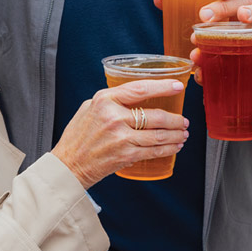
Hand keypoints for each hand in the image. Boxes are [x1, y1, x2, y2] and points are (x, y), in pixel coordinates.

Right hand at [51, 79, 189, 188]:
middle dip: (175, 119)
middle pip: (155, 115)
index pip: (140, 89)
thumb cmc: (78, 136)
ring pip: (158, 135)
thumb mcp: (89, 108)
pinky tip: (175, 146)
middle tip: (183, 120)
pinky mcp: (125, 155)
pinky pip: (153, 151)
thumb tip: (136, 95)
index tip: (177, 86)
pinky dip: (168, 149)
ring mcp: (120, 137)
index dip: (163, 87)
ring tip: (183, 133)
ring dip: (176, 135)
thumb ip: (111, 101)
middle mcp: (114, 116)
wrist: (68, 165)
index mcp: (105, 100)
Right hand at [190, 20, 251, 120]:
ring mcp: (239, 56)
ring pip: (216, 43)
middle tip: (206, 16)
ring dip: (205, 43)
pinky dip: (205, 74)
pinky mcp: (233, 78)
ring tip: (197, 44)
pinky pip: (214, 74)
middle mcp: (249, 36)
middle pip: (229, 17)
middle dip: (216, 13)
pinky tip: (200, 74)